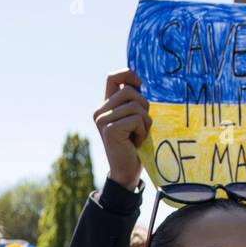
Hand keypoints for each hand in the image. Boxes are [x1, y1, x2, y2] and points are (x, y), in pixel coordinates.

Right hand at [96, 69, 151, 189]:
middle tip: (141, 125)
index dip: (128, 74)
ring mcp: (103, 120)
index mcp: (105, 106)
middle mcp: (100, 111)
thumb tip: (140, 82)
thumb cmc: (134, 144)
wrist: (127, 171)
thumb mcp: (134, 118)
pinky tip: (135, 142)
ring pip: (136, 106)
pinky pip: (137, 119)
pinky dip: (142, 131)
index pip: (113, 77)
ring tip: (137, 135)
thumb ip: (133, 101)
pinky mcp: (110, 130)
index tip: (139, 85)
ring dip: (145, 122)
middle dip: (144, 107)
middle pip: (129, 91)